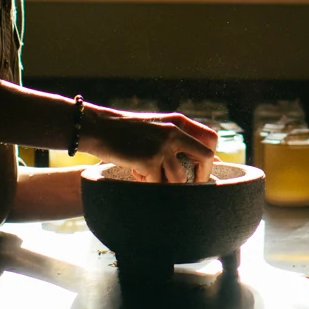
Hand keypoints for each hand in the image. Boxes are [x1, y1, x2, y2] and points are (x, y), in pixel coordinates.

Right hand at [78, 105, 217, 183]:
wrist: (98, 127)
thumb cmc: (125, 131)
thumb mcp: (156, 127)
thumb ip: (176, 139)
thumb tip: (201, 162)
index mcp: (178, 122)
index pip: (210, 139)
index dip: (211, 158)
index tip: (201, 171)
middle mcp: (174, 131)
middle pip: (205, 157)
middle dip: (201, 176)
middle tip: (190, 187)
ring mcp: (162, 146)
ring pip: (180, 178)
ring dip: (166, 184)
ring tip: (148, 175)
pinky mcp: (149, 160)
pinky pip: (157, 184)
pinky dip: (147, 184)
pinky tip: (134, 172)